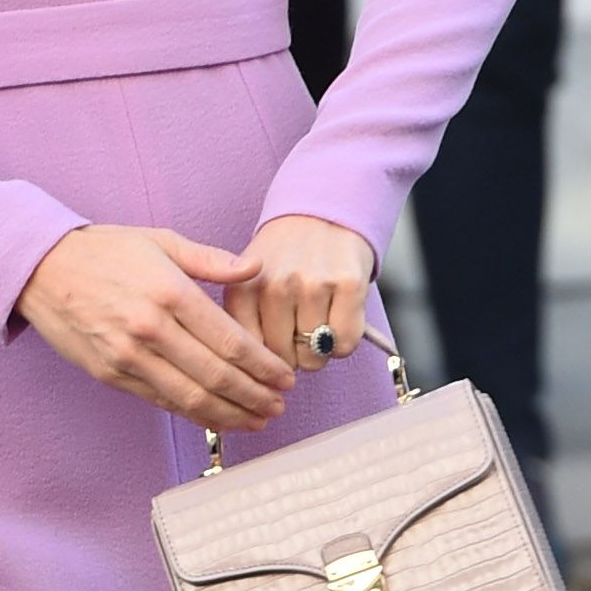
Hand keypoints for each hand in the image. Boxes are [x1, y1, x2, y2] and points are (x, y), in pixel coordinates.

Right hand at [17, 225, 295, 431]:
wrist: (41, 269)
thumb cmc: (104, 251)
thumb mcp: (160, 241)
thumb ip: (210, 260)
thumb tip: (255, 267)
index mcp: (170, 292)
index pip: (230, 341)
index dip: (263, 366)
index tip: (285, 378)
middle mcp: (151, 328)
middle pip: (216, 375)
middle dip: (254, 397)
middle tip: (279, 406)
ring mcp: (128, 356)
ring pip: (190, 397)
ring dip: (230, 414)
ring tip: (257, 421)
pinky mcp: (110, 374)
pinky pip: (160, 401)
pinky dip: (193, 414)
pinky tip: (216, 418)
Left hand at [226, 215, 374, 374]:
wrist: (323, 210)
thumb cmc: (285, 256)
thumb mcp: (247, 282)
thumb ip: (244, 324)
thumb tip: (256, 381)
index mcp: (242, 288)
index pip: (247, 356)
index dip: (262, 364)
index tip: (272, 358)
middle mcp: (274, 286)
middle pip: (282, 361)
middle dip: (292, 356)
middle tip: (298, 332)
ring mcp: (312, 284)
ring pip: (314, 356)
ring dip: (319, 349)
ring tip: (318, 320)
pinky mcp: (348, 284)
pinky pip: (344, 344)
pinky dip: (343, 342)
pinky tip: (338, 318)